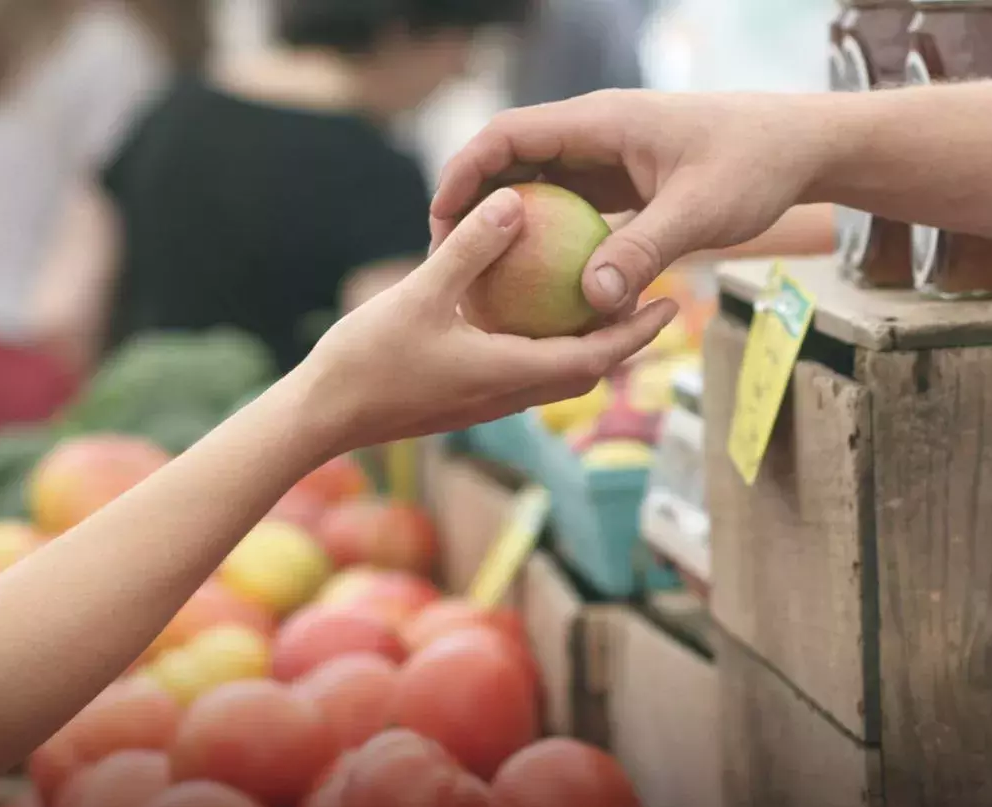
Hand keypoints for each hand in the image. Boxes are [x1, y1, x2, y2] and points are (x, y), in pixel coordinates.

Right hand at [297, 187, 677, 452]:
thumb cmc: (366, 361)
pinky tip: (535, 312)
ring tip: (608, 302)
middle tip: (657, 299)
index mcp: (510, 374)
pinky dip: (546, 344)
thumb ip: (470, 250)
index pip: (595, 357)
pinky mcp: (466, 398)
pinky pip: (524, 370)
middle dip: (626, 339)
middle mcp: (509, 395)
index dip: (637, 332)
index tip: (670, 304)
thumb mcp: (420, 294)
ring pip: (557, 373)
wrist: (321, 418)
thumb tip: (514, 203)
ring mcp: (487, 401)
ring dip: (588, 344)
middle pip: (587, 369)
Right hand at [429, 90, 831, 317]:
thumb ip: (643, 251)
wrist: (801, 147)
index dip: (465, 174)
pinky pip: (574, 208)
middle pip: (513, 160)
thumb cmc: (755, 166)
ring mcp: (610, 158)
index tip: (441, 221)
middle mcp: (597, 134)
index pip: (509, 135)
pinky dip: (552, 240)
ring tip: (482, 278)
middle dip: (475, 204)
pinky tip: (541, 287)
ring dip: (511, 225)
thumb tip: (591, 301)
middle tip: (449, 260)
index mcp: (601, 122)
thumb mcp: (699, 213)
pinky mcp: (626, 182)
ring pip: (541, 186)